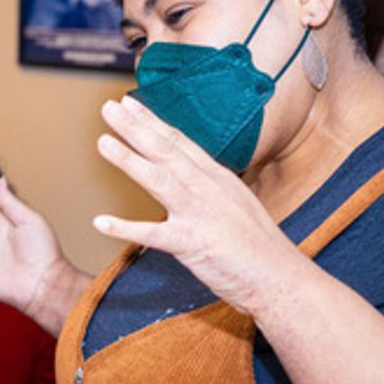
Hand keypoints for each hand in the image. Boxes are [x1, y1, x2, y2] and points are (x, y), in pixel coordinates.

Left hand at [93, 97, 306, 315]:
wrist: (282, 278)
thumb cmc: (259, 247)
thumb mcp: (236, 204)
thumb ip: (209, 189)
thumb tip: (188, 178)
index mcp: (217, 178)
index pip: (180, 143)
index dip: (152, 122)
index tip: (130, 104)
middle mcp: (208, 189)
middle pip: (167, 152)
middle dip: (136, 128)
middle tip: (109, 108)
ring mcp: (201, 215)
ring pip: (160, 181)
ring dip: (129, 161)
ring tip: (102, 142)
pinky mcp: (194, 244)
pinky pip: (154, 234)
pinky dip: (126, 228)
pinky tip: (100, 222)